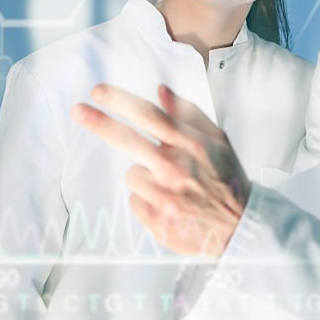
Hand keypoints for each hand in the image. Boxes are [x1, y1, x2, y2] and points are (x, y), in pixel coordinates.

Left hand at [72, 84, 250, 256]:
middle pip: (128, 139)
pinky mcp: (158, 220)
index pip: (150, 116)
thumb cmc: (228, 180)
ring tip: (170, 186)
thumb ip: (189, 114)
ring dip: (145, 176)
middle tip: (78, 111)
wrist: (240, 227)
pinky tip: (169, 204)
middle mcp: (176, 168)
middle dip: (99, 122)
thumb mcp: (218, 141)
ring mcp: (165, 196)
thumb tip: (161, 91)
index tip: (98, 92)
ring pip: (133, 174)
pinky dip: (147, 201)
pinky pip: (136, 201)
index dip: (121, 102)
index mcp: (191, 145)